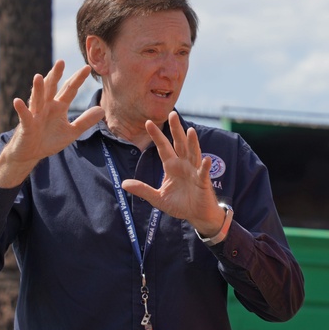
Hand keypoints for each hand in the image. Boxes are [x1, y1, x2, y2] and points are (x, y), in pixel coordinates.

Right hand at [0, 60, 102, 187]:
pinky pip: (24, 116)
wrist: (31, 153)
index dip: (77, 80)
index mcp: (58, 106)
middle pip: (51, 88)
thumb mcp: (71, 132)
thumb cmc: (49, 140)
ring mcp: (35, 114)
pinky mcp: (26, 125)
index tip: (87, 68)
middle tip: (61, 62)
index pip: (69, 90)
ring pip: (37, 99)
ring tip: (39, 76)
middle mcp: (46, 106)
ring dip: (37, 89)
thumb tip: (101, 109)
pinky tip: (18, 101)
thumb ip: (85, 121)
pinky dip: (21, 109)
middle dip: (56, 75)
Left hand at [122, 111, 225, 234]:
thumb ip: (143, 189)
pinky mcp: (203, 182)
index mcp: (172, 166)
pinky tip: (205, 159)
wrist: (196, 215)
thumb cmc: (180, 204)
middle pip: (179, 144)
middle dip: (176, 130)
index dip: (156, 136)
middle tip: (172, 114)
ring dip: (192, 143)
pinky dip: (205, 166)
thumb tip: (123, 183)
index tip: (147, 122)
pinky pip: (203, 173)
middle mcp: (183, 165)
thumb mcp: (158, 198)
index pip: (163, 148)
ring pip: (193, 154)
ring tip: (190, 131)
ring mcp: (194, 172)